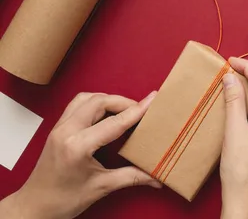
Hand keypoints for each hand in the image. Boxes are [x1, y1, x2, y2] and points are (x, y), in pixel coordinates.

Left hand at [0, 92, 160, 218]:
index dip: (137, 110)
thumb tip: (156, 177)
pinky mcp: (57, 128)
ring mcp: (59, 128)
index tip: (153, 100)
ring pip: (87, 98)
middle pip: (100, 101)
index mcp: (78, 146)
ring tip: (125, 110)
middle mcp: (66, 131)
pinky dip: (95, 103)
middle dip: (124, 102)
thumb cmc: (63, 200)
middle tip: (142, 111)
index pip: (114, 122)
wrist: (34, 207)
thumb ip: (131, 177)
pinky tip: (106, 113)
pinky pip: (77, 104)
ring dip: (108, 100)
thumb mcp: (101, 188)